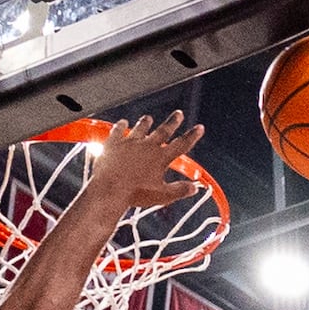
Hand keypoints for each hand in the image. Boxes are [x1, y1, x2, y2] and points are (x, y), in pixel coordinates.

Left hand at [89, 112, 203, 211]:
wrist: (109, 189)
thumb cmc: (135, 194)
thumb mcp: (162, 196)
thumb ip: (179, 190)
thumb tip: (194, 188)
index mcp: (160, 158)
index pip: (181, 144)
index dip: (192, 136)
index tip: (199, 127)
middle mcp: (147, 146)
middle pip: (163, 131)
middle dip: (172, 122)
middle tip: (178, 113)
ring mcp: (130, 142)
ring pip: (141, 128)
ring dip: (146, 123)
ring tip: (149, 118)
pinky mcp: (114, 143)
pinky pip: (118, 130)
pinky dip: (121, 126)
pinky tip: (122, 122)